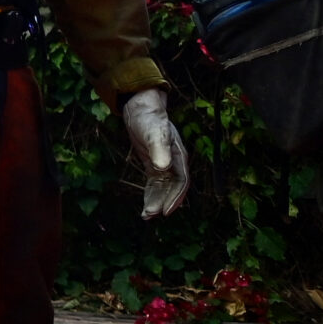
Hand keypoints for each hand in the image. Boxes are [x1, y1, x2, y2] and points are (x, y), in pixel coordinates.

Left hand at [123, 88, 190, 217]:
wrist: (141, 108)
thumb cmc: (149, 119)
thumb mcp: (153, 133)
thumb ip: (158, 150)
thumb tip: (162, 168)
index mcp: (179, 157)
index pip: (180, 182)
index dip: (174, 197)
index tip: (164, 211)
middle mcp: (174, 162)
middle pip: (172, 188)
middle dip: (163, 202)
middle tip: (150, 215)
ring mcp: (165, 164)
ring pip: (164, 188)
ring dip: (156, 201)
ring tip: (146, 216)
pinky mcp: (154, 164)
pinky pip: (155, 184)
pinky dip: (151, 194)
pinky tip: (146, 206)